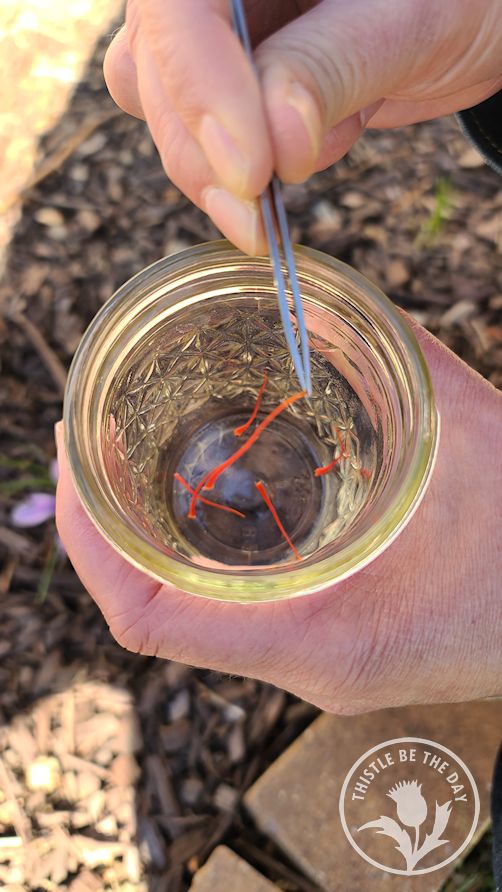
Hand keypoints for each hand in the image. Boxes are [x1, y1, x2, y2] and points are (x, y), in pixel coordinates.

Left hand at [55, 326, 501, 713]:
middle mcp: (297, 659)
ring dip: (137, 535)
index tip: (75, 451)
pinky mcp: (319, 643)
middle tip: (85, 436)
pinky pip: (222, 606)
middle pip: (149, 613)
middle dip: (100, 525)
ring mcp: (305, 659)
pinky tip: (197, 488)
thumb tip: (313, 300)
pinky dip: (188, 547)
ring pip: (179, 611)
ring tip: (120, 451)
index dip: (88, 539)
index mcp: (317, 635)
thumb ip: (394, 366)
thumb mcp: (466, 442)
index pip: (148, 617)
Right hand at [104, 0, 501, 252]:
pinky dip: (235, 172)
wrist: (474, 22)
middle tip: (256, 219)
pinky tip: (309, 150)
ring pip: (162, 107)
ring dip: (216, 168)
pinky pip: (196, 135)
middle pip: (155, 63)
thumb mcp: (410, 20)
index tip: (250, 171)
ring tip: (315, 154)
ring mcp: (217, 28)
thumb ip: (334, 66)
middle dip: (201, 151)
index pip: (176, 4)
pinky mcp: (229, 79)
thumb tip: (276, 138)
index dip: (195, 82)